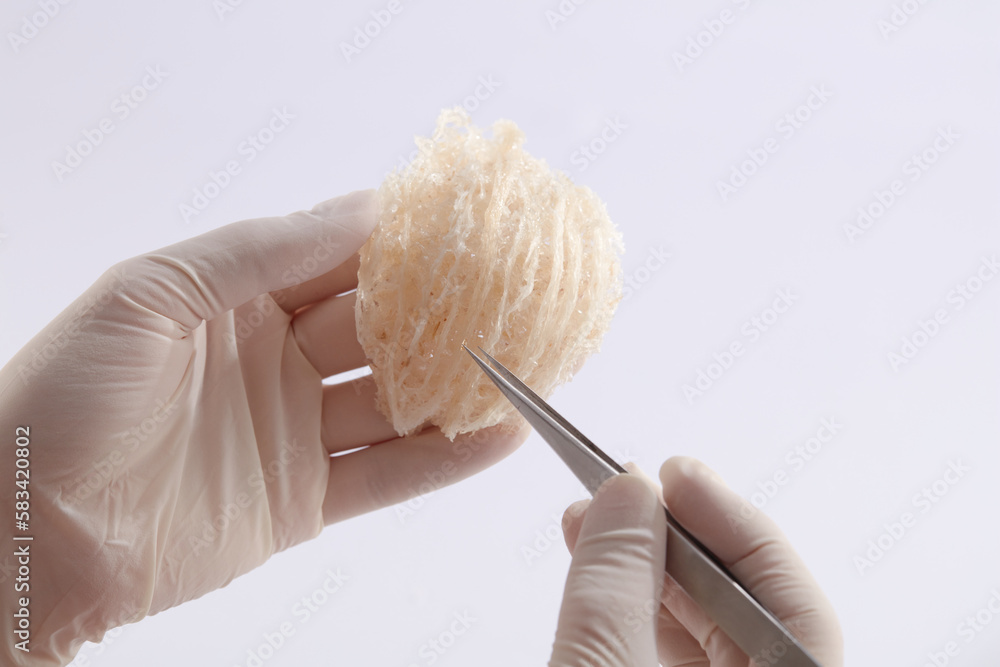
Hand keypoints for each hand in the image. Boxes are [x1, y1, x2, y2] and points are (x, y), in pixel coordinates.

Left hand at [0, 190, 526, 665]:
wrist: (24, 533)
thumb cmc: (62, 399)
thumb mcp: (149, 294)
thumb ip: (256, 251)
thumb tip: (360, 212)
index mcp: (236, 300)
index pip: (335, 258)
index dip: (396, 241)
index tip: (463, 222)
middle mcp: (273, 360)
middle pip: (377, 329)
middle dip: (442, 312)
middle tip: (510, 293)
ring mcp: (292, 431)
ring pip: (393, 402)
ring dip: (456, 385)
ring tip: (522, 365)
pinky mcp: (302, 500)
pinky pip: (386, 475)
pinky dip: (443, 460)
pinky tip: (496, 437)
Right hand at [549, 457, 842, 665]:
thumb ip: (617, 578)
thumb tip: (629, 492)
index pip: (797, 609)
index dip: (737, 529)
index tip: (678, 475)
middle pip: (748, 614)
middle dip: (681, 541)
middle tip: (631, 486)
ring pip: (705, 636)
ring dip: (646, 567)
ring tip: (593, 516)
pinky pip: (667, 657)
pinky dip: (630, 607)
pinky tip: (593, 563)